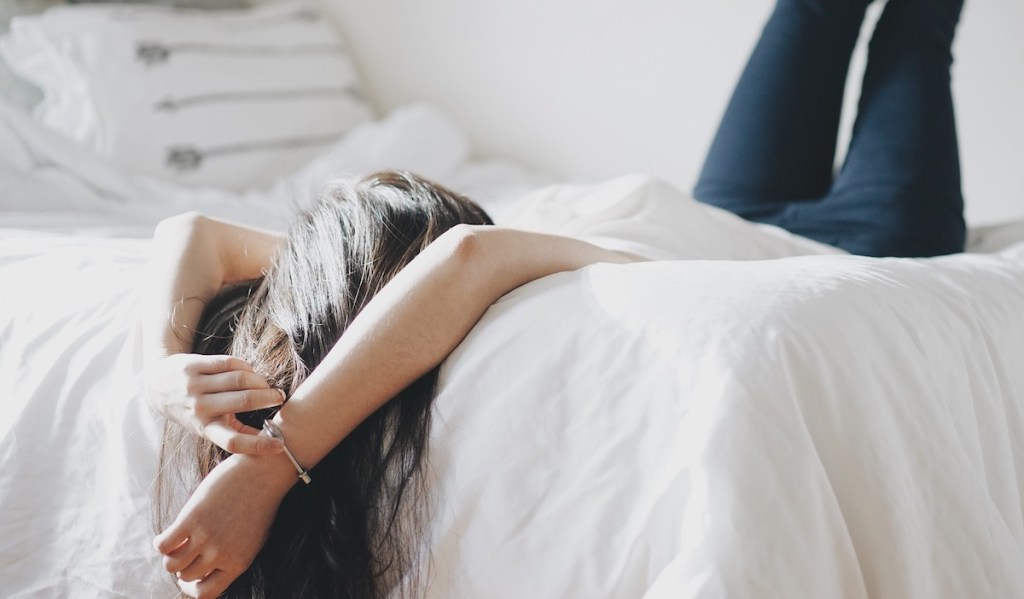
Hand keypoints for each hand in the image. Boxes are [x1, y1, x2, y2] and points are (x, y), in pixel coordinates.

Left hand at [146, 354, 285, 454]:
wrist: (155, 386)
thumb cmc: (190, 410)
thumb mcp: (206, 427)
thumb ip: (235, 432)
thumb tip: (270, 443)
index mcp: (204, 428)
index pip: (232, 441)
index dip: (258, 444)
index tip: (279, 444)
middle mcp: (199, 408)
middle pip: (244, 401)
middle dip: (268, 398)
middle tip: (279, 397)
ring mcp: (195, 385)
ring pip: (239, 379)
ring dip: (259, 381)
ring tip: (265, 385)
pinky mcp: (194, 365)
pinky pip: (229, 363)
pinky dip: (246, 367)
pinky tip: (250, 372)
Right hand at [154, 454, 292, 597]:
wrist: (263, 474)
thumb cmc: (258, 504)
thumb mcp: (252, 539)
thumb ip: (231, 557)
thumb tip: (204, 571)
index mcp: (238, 564)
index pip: (206, 593)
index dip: (192, 587)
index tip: (189, 576)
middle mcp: (221, 555)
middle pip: (186, 575)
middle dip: (182, 565)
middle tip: (184, 549)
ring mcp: (206, 537)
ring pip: (172, 564)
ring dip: (170, 556)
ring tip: (176, 542)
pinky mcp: (192, 519)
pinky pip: (163, 545)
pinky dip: (161, 542)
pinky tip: (168, 533)